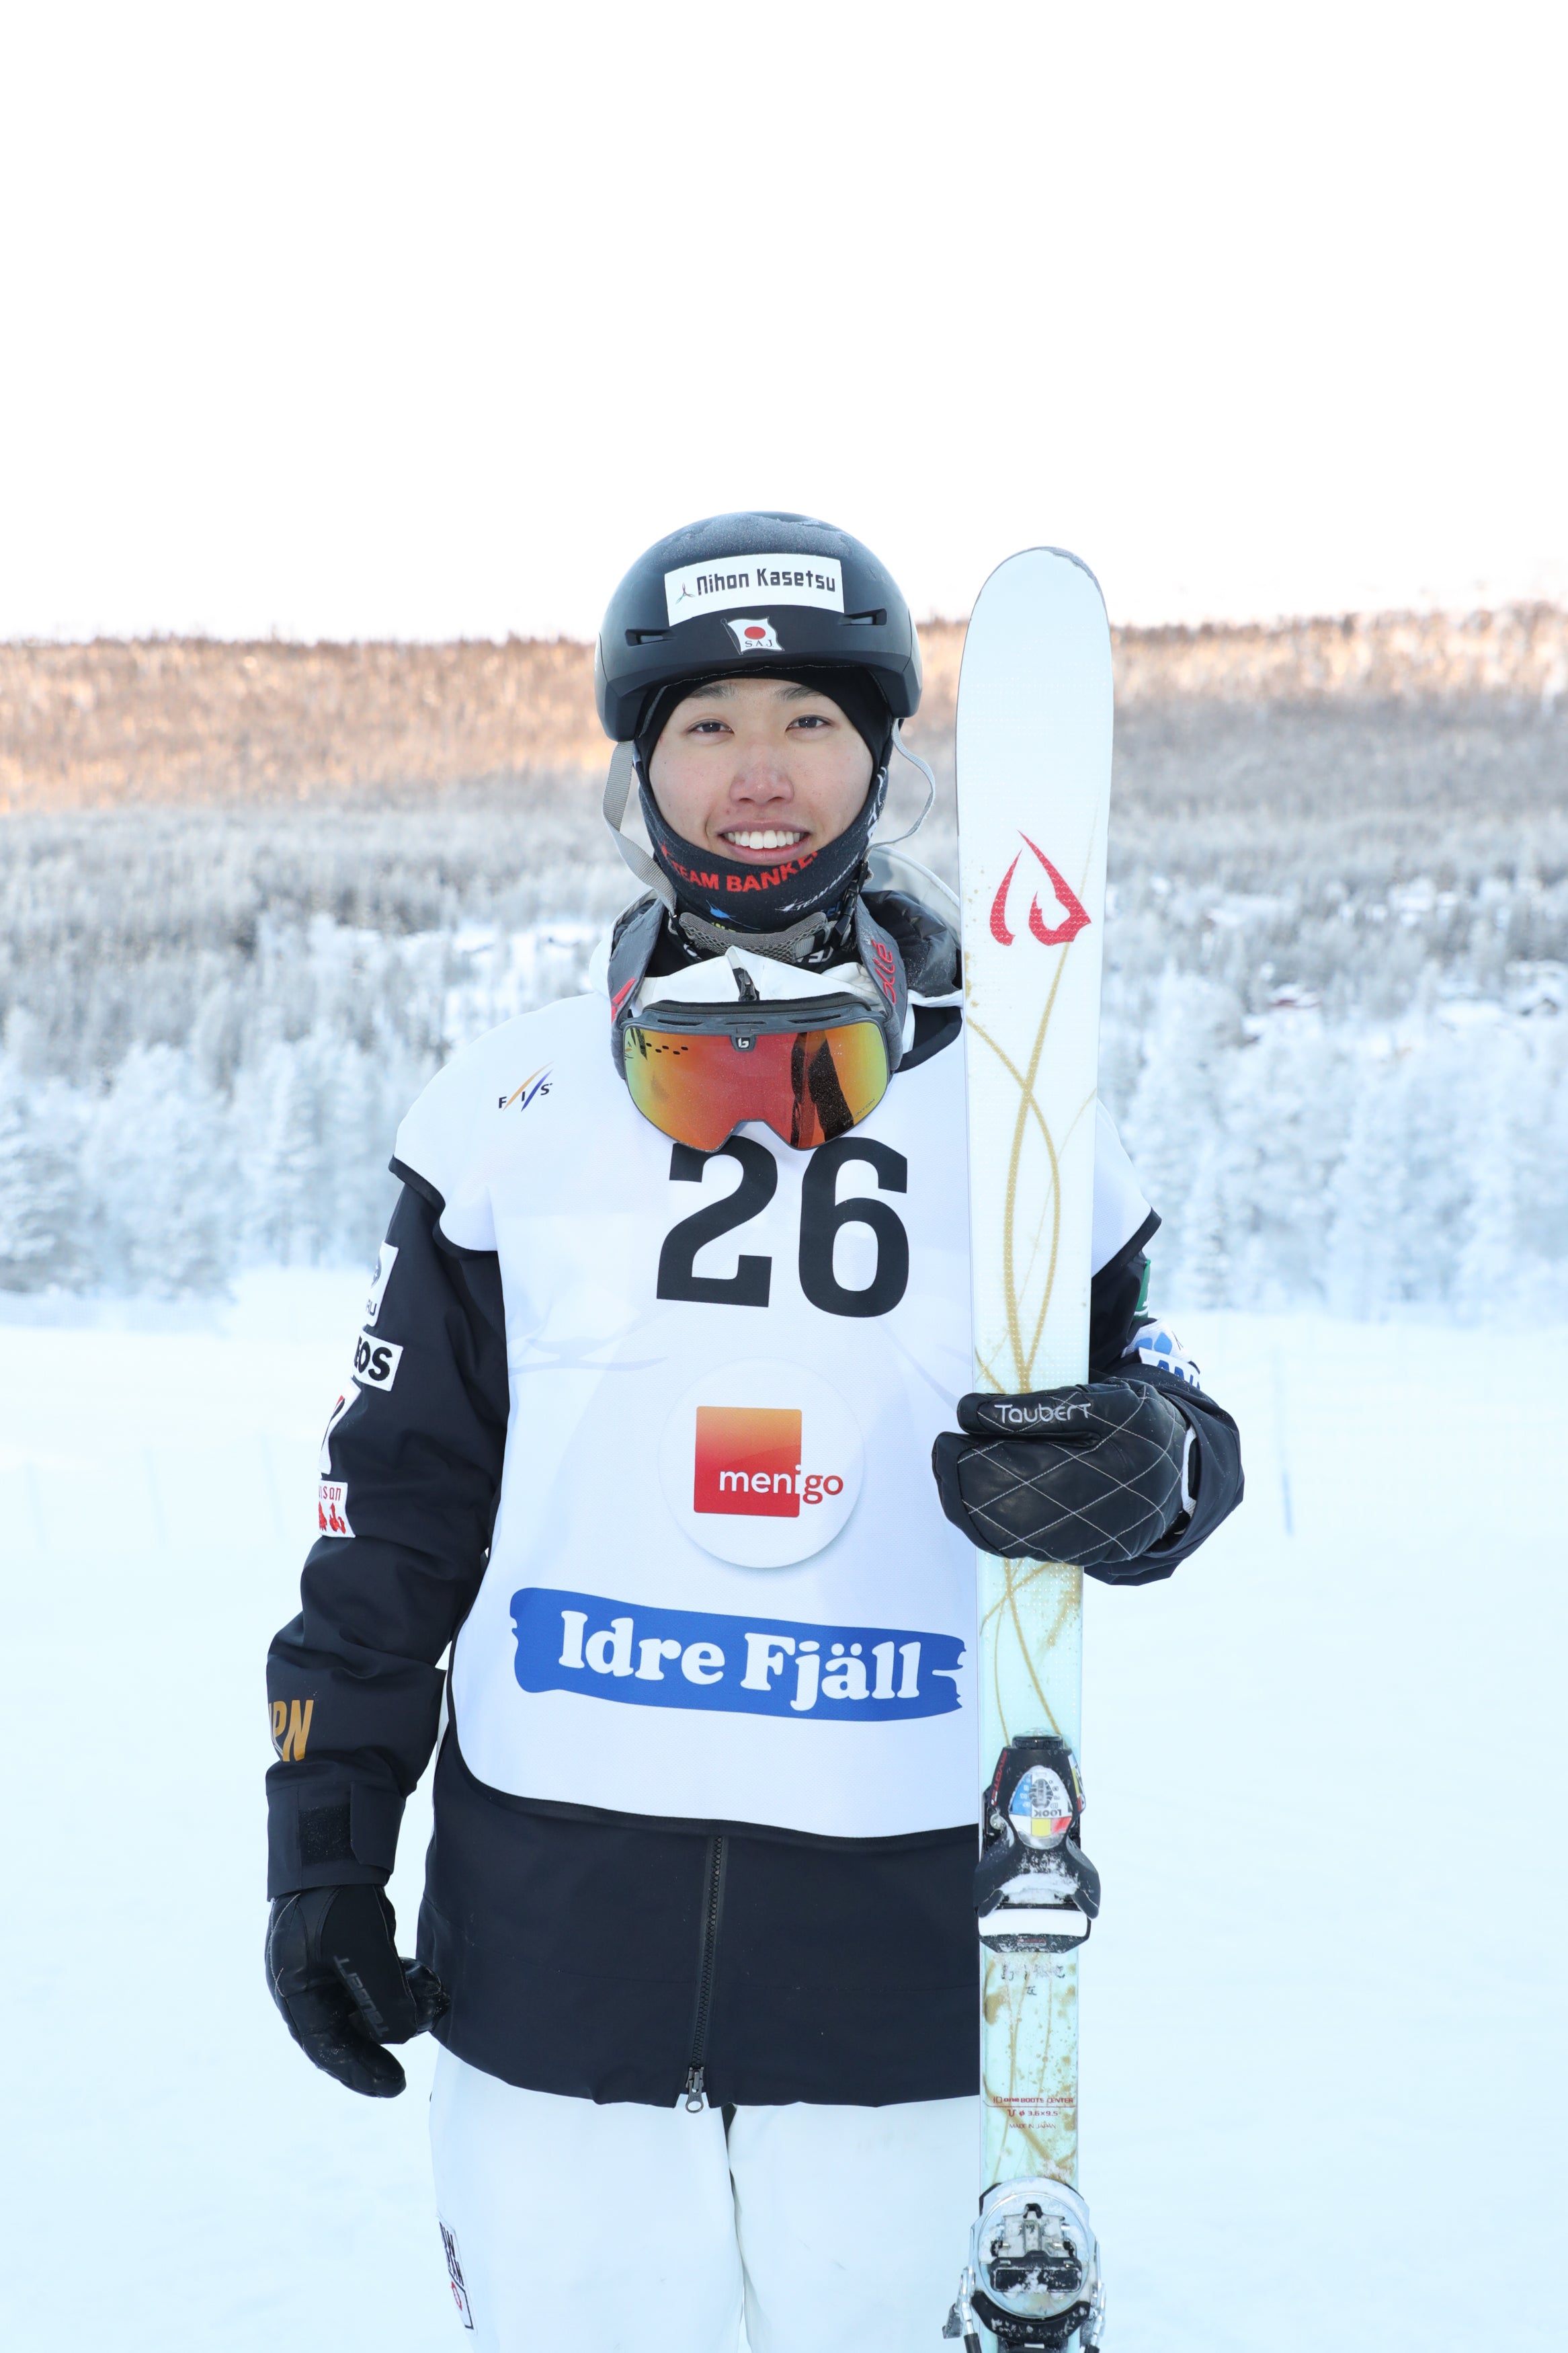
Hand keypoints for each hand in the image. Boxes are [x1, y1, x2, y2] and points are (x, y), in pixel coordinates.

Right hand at [265, 1884, 447, 2096]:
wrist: (333, 1843)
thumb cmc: (337, 1898)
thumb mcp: (363, 1952)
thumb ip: (384, 2000)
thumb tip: (404, 2036)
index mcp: (295, 1991)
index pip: (327, 2049)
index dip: (361, 2072)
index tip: (394, 2087)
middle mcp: (306, 1983)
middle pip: (349, 2028)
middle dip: (390, 2031)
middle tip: (426, 2029)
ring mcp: (324, 1964)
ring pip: (367, 2003)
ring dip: (402, 2004)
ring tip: (434, 1998)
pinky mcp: (345, 1947)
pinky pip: (375, 1979)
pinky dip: (400, 1982)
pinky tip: (425, 1978)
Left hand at [932, 1379, 1192, 1569]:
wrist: (1180, 1478)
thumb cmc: (1140, 1428)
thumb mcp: (1106, 1401)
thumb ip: (1041, 1407)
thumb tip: (972, 1414)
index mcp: (1106, 1468)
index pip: (1024, 1468)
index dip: (975, 1456)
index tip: (949, 1433)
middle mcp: (1094, 1515)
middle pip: (1008, 1508)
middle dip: (962, 1480)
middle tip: (942, 1451)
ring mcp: (1084, 1543)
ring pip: (1008, 1535)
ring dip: (966, 1505)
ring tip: (949, 1470)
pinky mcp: (1075, 1555)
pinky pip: (1019, 1547)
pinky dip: (985, 1525)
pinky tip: (969, 1499)